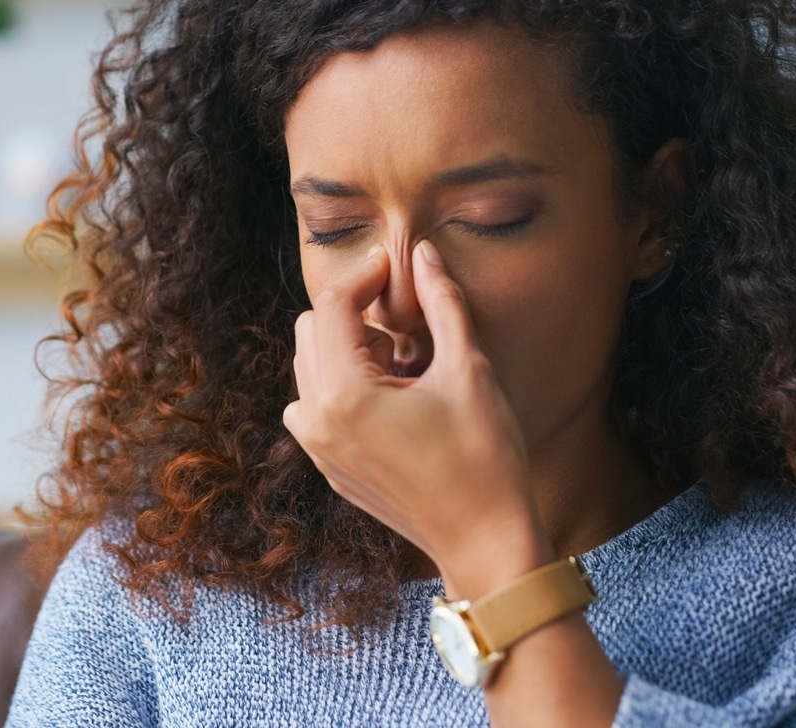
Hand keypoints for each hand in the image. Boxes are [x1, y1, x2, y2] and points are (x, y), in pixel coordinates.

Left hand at [283, 241, 550, 594]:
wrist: (485, 541)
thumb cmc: (485, 457)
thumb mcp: (469, 370)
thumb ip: (442, 303)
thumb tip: (425, 253)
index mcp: (344, 395)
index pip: (333, 305)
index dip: (366, 276)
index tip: (398, 270)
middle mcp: (316, 421)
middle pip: (311, 330)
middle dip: (354, 317)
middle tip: (410, 329)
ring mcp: (317, 448)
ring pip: (310, 366)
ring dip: (349, 352)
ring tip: (406, 369)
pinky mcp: (328, 467)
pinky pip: (317, 405)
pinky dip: (345, 387)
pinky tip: (396, 401)